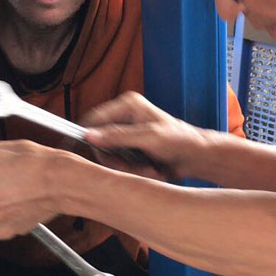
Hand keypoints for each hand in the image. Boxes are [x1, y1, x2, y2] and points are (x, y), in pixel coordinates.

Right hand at [82, 92, 208, 180]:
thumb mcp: (148, 138)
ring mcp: (127, 134)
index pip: (94, 119)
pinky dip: (135, 171)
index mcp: (128, 105)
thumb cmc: (180, 141)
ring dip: (130, 168)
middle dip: (119, 160)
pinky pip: (121, 164)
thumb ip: (118, 137)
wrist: (197, 157)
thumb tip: (89, 136)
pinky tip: (152, 170)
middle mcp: (125, 117)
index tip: (78, 150)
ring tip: (150, 169)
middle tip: (138, 167)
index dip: (86, 136)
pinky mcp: (131, 149)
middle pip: (100, 143)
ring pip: (110, 157)